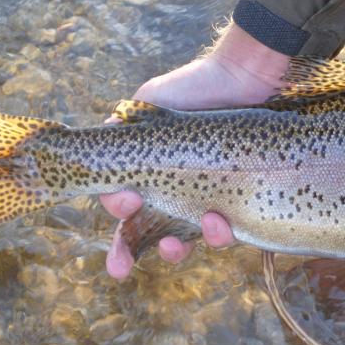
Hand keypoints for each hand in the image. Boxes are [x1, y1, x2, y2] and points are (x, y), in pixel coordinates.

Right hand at [99, 25, 289, 278]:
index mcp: (151, 177)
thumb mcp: (145, 105)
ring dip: (181, 248)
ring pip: (192, 241)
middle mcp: (178, 193)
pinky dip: (220, 233)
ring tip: (180, 240)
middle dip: (141, 257)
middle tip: (129, 263)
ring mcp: (211, 199)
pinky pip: (230, 230)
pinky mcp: (241, 200)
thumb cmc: (192, 90)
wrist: (243, 81)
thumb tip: (100, 164)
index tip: (120, 259)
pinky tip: (219, 221)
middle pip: (154, 238)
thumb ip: (117, 132)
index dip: (121, 249)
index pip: (129, 219)